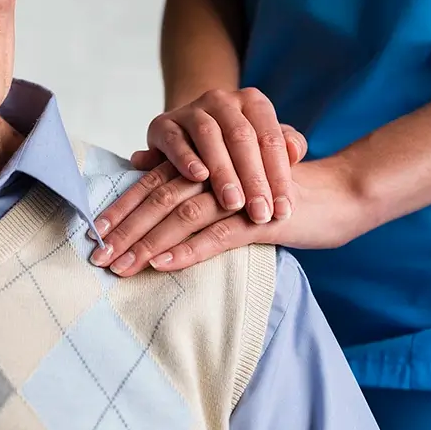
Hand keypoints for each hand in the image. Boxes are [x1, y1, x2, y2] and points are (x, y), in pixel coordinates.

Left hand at [89, 157, 369, 276]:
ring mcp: (239, 195)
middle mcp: (217, 174)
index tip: (95, 233)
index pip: (153, 183)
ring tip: (122, 266)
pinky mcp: (261, 218)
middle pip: (160, 199)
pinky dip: (189, 250)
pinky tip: (163, 263)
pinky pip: (219, 235)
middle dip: (127, 230)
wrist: (335, 194)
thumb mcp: (227, 180)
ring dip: (149, 243)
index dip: (122, 207)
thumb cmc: (272, 191)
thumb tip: (137, 163)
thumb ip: (184, 173)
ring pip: (184, 216)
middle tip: (99, 257)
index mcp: (205, 165)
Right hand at [131, 88, 307, 223]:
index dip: (279, 176)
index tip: (284, 210)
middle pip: (241, 137)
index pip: (270, 139)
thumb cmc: (236, 148)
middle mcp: (222, 100)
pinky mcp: (163, 124)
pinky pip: (174, 139)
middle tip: (260, 214)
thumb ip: (286, 147)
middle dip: (253, 179)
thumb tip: (296, 152)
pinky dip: (185, 158)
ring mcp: (191, 110)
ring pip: (209, 136)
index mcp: (252, 102)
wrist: (191, 135)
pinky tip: (197, 177)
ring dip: (222, 171)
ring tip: (233, 203)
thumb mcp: (263, 145)